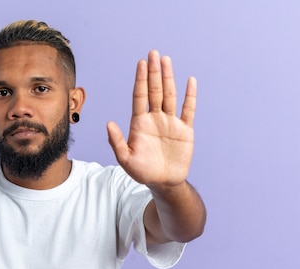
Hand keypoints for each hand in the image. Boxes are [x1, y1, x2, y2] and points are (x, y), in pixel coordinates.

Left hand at [107, 50, 195, 187]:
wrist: (163, 183)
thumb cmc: (142, 172)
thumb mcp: (126, 159)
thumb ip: (117, 141)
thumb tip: (108, 123)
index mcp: (139, 123)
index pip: (140, 96)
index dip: (140, 80)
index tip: (140, 63)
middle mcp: (155, 118)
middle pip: (154, 91)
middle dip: (153, 72)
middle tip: (153, 53)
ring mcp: (170, 122)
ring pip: (169, 95)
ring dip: (168, 78)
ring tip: (166, 60)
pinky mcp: (185, 130)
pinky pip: (188, 110)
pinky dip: (190, 96)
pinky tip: (190, 81)